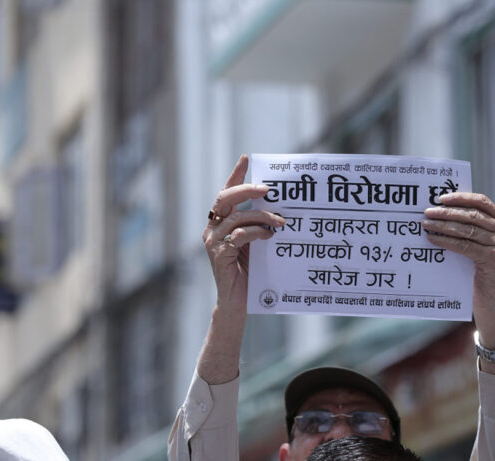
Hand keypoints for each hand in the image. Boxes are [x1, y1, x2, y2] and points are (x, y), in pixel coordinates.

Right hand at [198, 155, 284, 383]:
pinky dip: (256, 233)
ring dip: (262, 216)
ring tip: (280, 222)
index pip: (226, 192)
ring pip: (237, 217)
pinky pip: (239, 236)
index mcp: (221, 222)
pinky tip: (270, 237)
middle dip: (247, 189)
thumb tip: (281, 207)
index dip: (235, 174)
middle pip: (225, 198)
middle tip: (268, 189)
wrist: (240, 304)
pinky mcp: (219, 256)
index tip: (246, 157)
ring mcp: (213, 242)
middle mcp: (213, 229)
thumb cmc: (252, 273)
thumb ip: (261, 225)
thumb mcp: (258, 243)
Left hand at [422, 192, 494, 373]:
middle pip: (472, 215)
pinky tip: (432, 239)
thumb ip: (468, 226)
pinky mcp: (493, 259)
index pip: (482, 202)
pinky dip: (446, 241)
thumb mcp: (477, 243)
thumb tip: (440, 208)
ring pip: (466, 229)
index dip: (461, 197)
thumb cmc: (476, 268)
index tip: (441, 198)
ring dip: (443, 226)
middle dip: (447, 212)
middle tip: (427, 212)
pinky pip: (464, 245)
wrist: (487, 298)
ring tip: (426, 224)